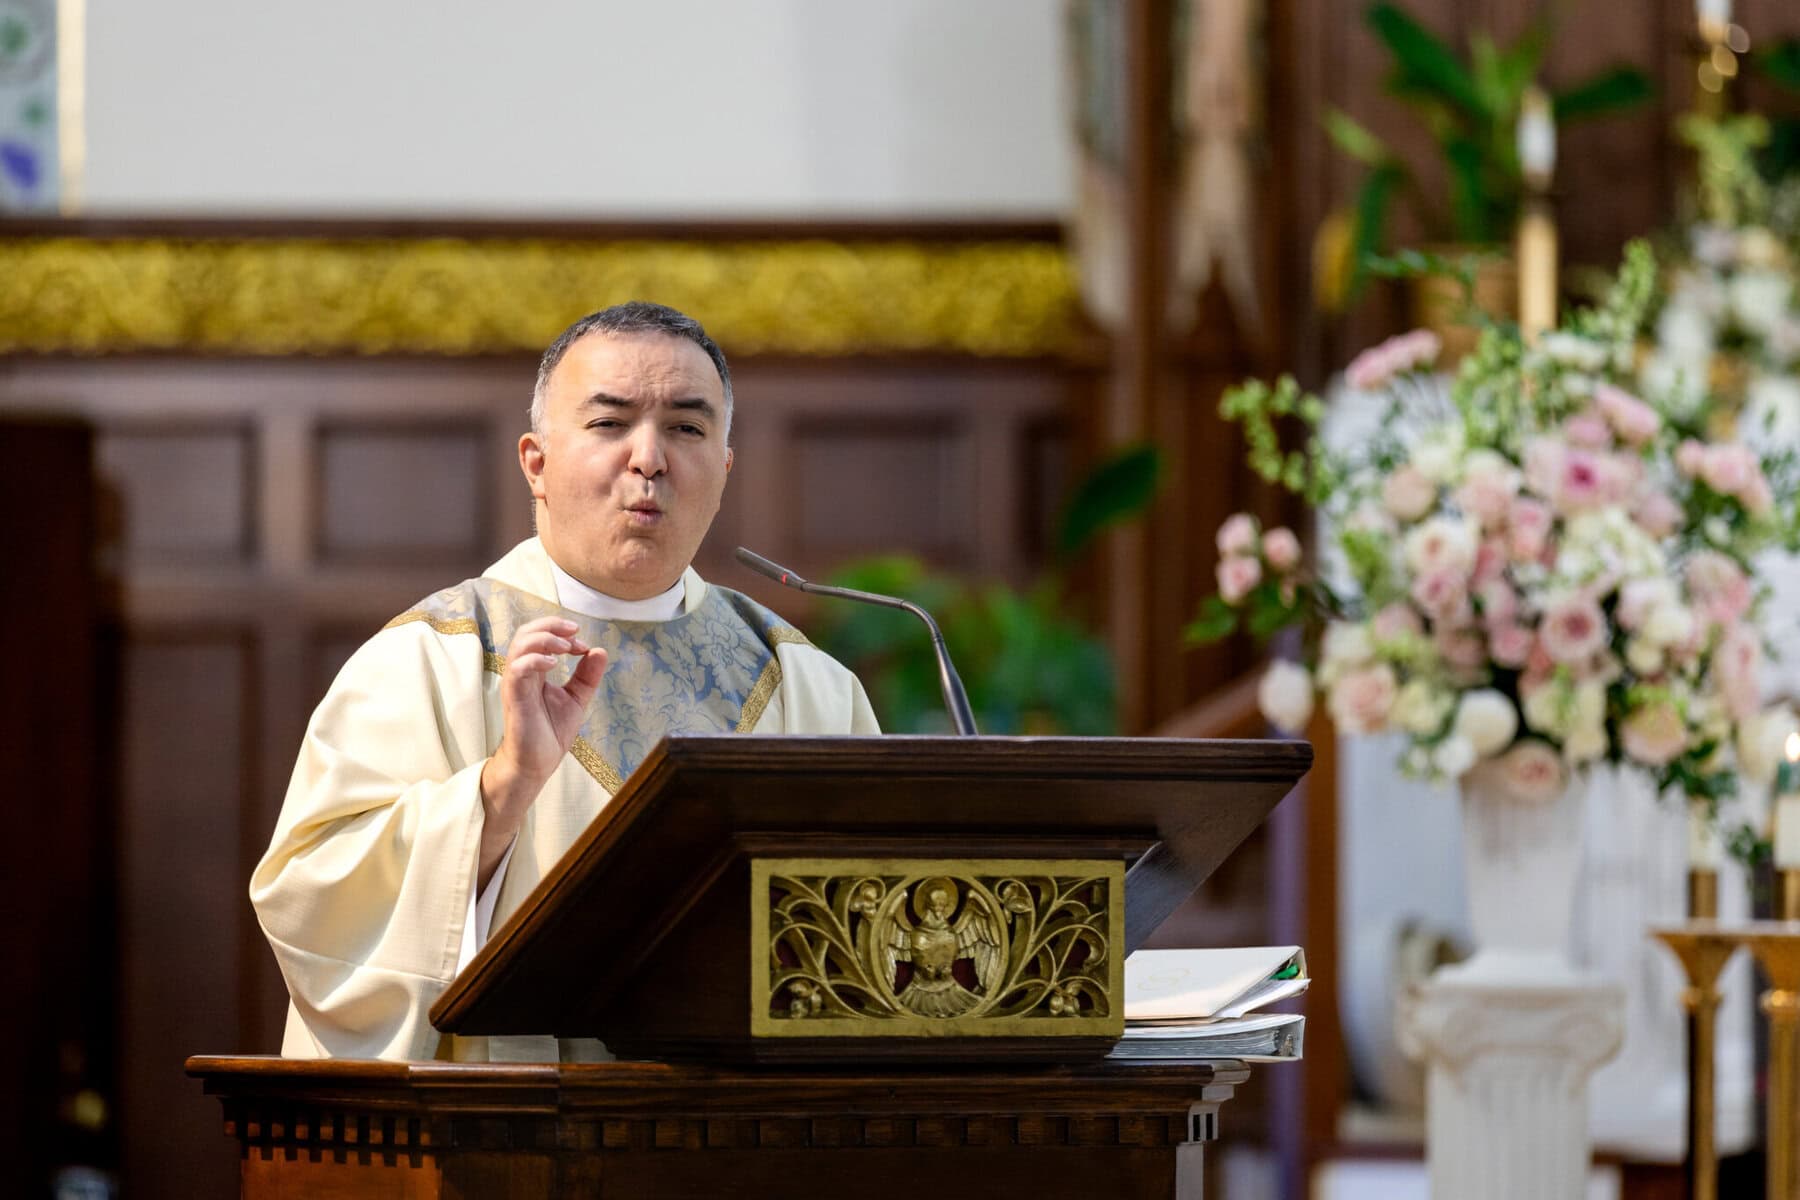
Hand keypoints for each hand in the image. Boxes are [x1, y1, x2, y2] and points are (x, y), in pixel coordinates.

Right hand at [478, 617, 606, 884]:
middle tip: (575, 632)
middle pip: (526, 633)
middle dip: (551, 625)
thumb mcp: (577, 698)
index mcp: (535, 670)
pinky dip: (536, 660)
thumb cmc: (551, 732)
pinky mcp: (514, 697)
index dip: (561, 632)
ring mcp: (516, 683)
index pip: (539, 636)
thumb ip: (587, 676)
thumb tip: (600, 650)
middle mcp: (522, 672)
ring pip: (520, 646)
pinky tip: (555, 664)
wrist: (537, 763)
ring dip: (545, 639)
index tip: (583, 645)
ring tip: (566, 645)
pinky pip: (518, 669)